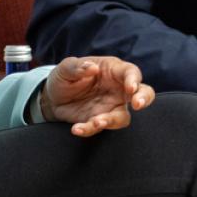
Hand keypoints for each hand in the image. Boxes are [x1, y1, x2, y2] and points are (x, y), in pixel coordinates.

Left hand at [40, 56, 154, 137]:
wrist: (53, 97)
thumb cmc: (64, 76)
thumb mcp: (66, 68)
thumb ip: (77, 67)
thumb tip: (92, 67)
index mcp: (112, 70)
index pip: (130, 72)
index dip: (133, 79)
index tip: (131, 88)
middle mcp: (117, 89)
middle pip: (143, 93)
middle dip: (143, 98)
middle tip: (137, 104)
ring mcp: (112, 106)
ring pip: (123, 116)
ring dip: (111, 120)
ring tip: (95, 121)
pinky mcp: (102, 120)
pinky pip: (102, 127)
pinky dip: (90, 129)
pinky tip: (77, 128)